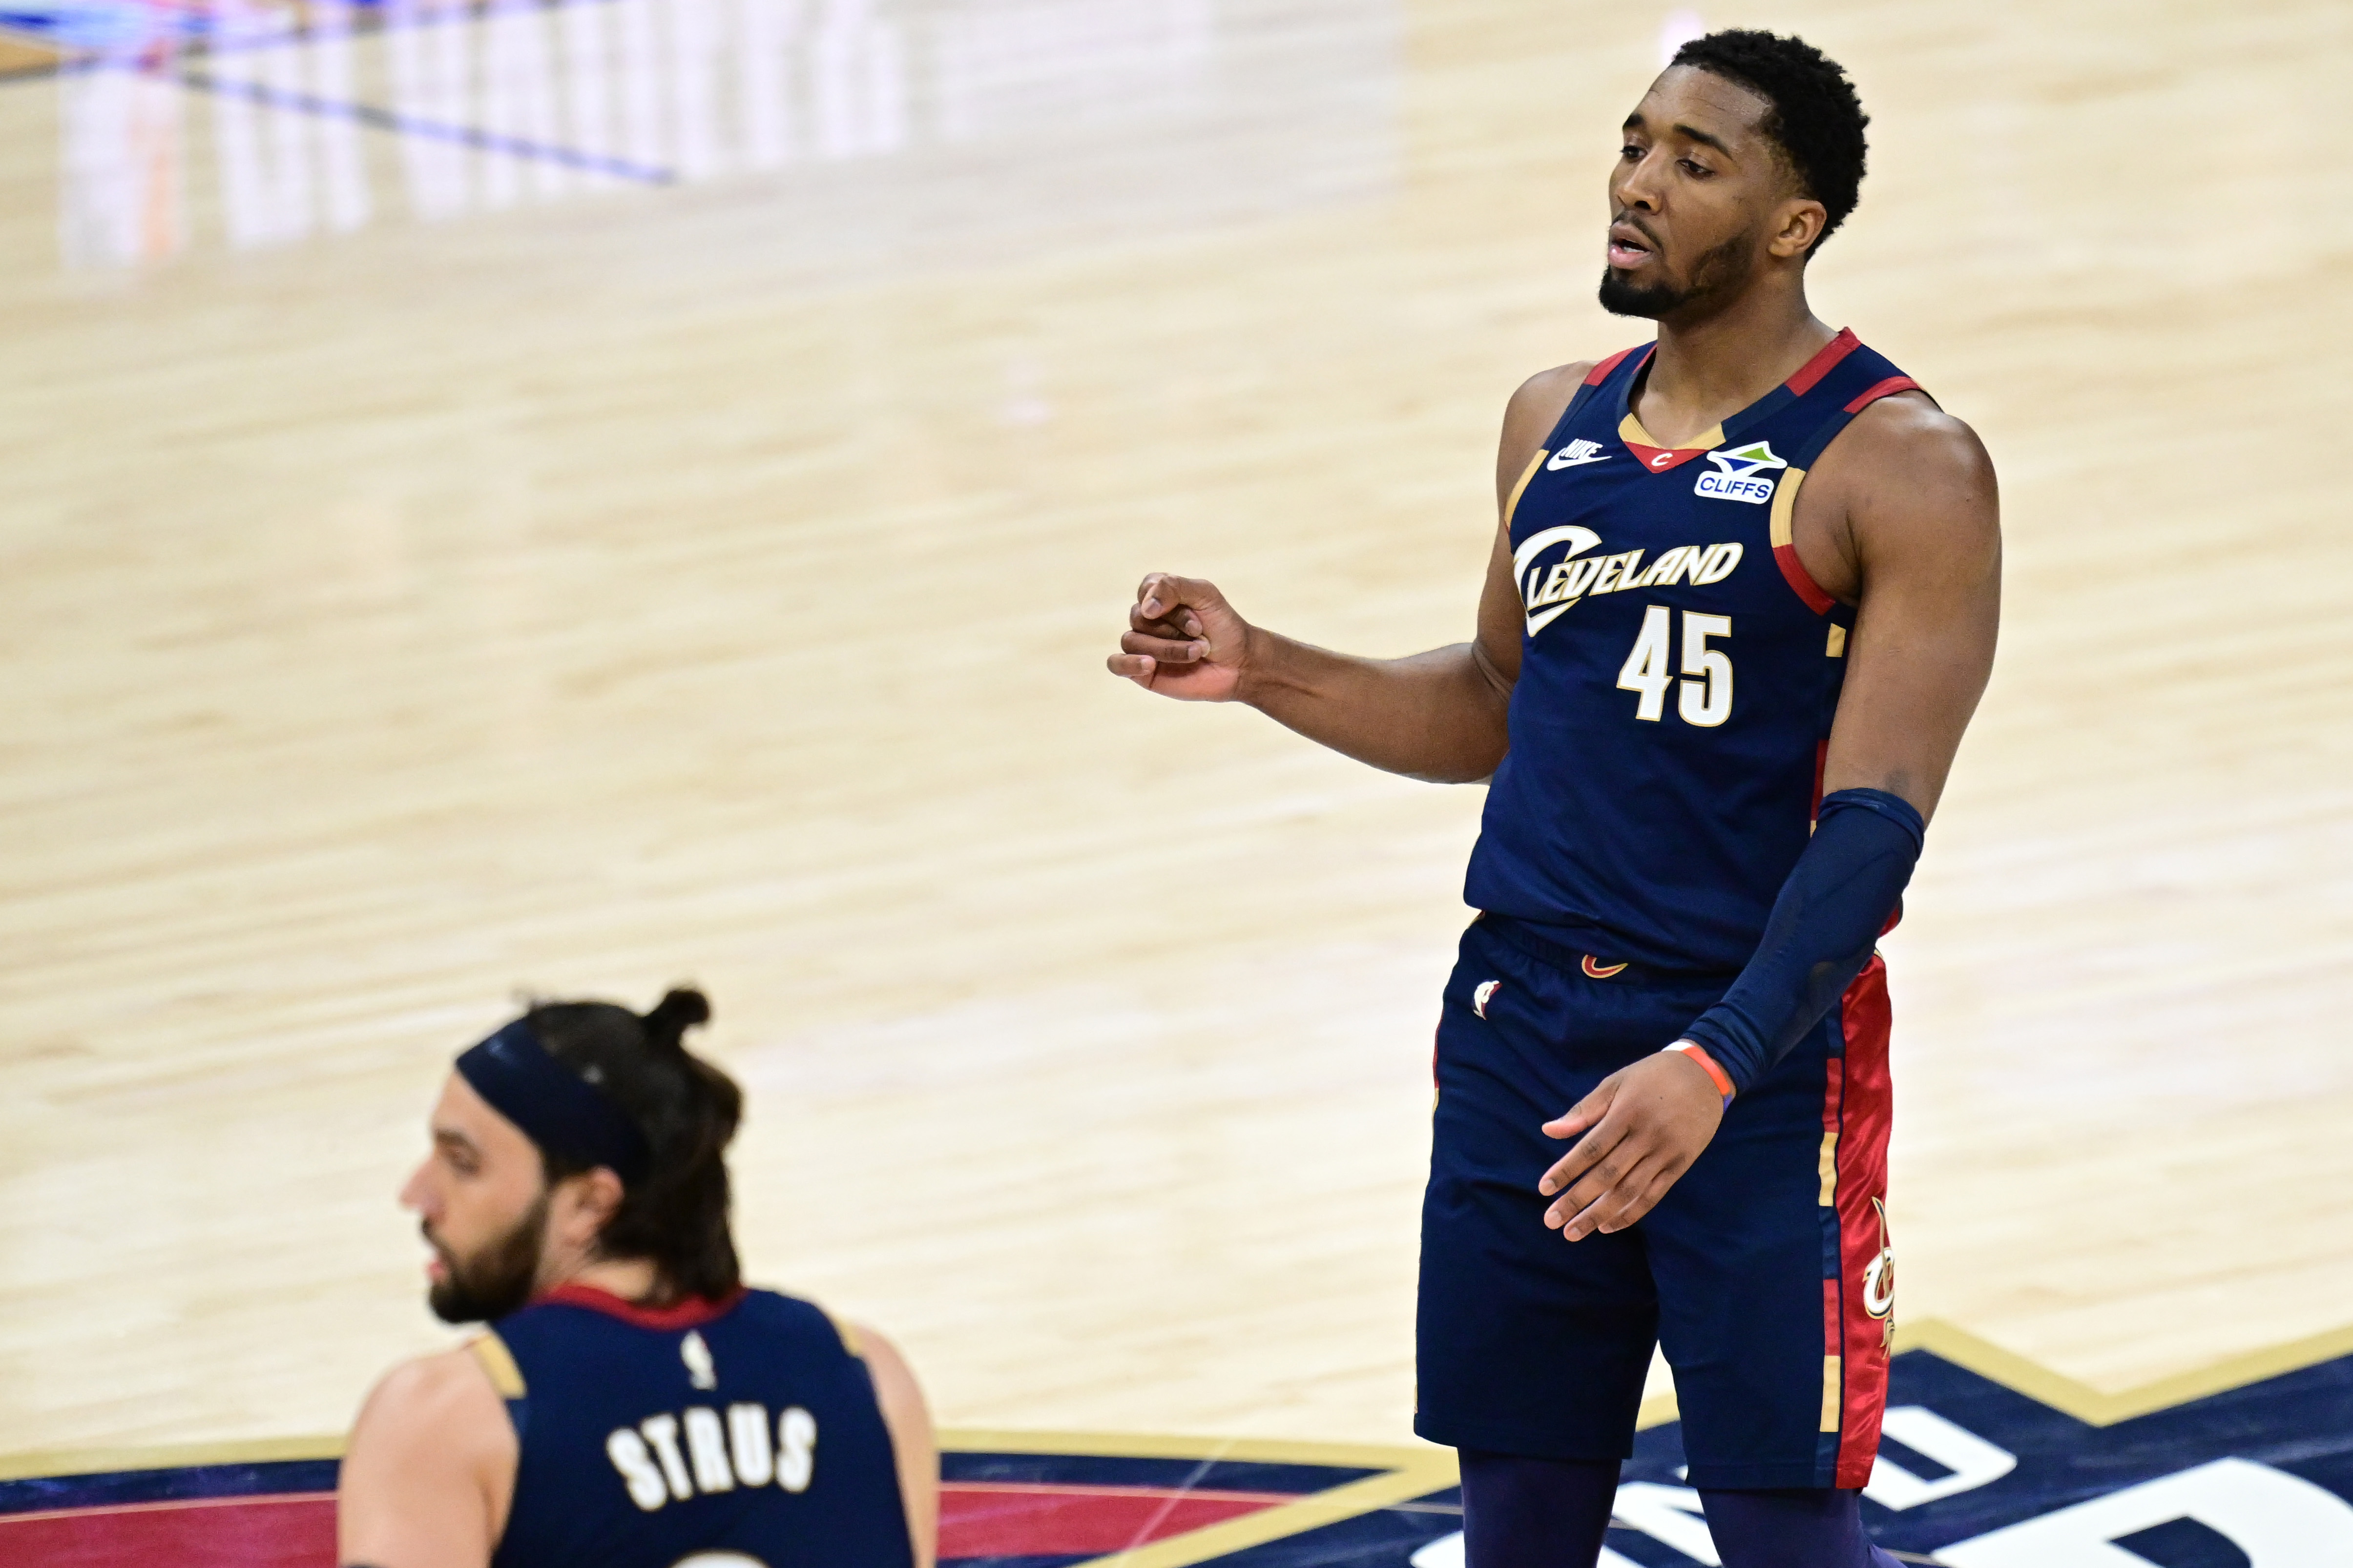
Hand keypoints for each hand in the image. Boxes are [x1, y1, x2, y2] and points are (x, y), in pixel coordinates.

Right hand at [1106, 573, 1252, 701]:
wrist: (1239, 664)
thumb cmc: (1223, 627)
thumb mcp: (1206, 595)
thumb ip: (1174, 587)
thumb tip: (1144, 608)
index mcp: (1158, 594)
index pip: (1147, 591)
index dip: (1171, 606)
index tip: (1199, 619)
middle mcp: (1145, 617)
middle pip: (1139, 619)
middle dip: (1174, 629)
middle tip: (1202, 636)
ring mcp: (1141, 643)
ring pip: (1132, 642)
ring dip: (1168, 649)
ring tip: (1197, 654)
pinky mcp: (1140, 670)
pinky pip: (1116, 664)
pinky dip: (1128, 663)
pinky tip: (1149, 665)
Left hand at [1538, 1048, 1724, 1240]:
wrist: (1706, 1074)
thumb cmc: (1652, 1076)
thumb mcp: (1616, 1082)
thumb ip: (1584, 1110)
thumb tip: (1548, 1131)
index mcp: (1626, 1112)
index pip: (1591, 1148)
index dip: (1567, 1170)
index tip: (1544, 1189)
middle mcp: (1647, 1136)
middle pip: (1607, 1175)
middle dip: (1577, 1200)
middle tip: (1551, 1221)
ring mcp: (1666, 1153)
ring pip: (1629, 1191)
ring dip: (1600, 1215)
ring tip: (1574, 1232)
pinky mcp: (1680, 1165)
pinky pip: (1653, 1195)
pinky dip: (1631, 1213)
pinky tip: (1608, 1226)